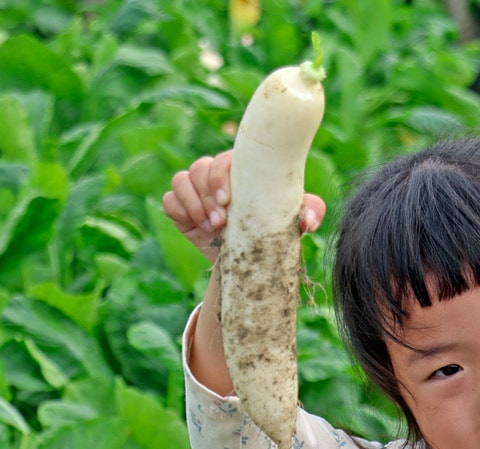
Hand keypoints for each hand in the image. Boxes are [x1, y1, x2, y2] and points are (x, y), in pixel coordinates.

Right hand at [162, 150, 325, 261]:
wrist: (248, 258)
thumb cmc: (271, 231)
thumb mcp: (293, 222)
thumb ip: (309, 213)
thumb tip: (308, 221)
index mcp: (241, 170)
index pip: (224, 159)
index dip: (221, 176)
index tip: (227, 200)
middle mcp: (216, 175)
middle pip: (200, 167)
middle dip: (208, 194)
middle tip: (220, 221)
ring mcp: (196, 190)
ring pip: (182, 180)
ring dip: (194, 203)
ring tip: (212, 226)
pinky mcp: (181, 208)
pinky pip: (170, 200)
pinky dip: (181, 211)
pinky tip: (196, 226)